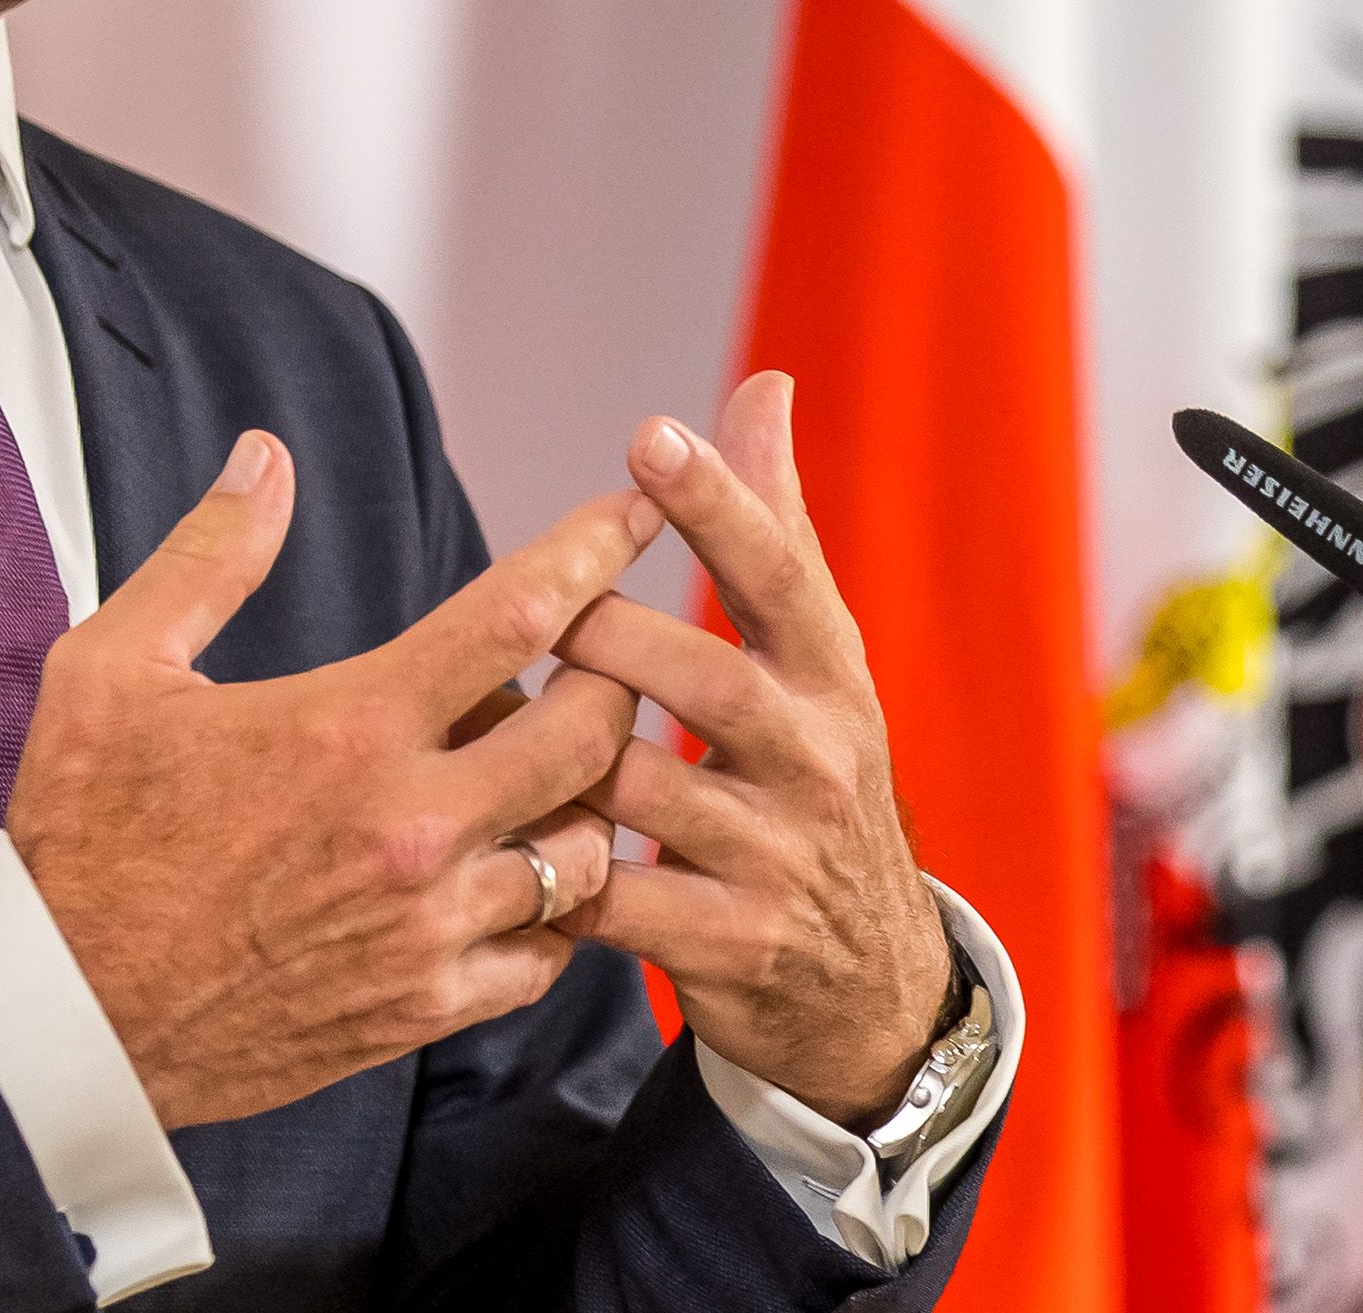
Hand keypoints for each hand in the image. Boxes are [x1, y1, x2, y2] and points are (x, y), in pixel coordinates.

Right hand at [6, 431, 651, 1130]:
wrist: (60, 1016)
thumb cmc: (81, 835)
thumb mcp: (113, 668)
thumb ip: (210, 556)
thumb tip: (265, 456)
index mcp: (349, 726)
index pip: (519, 615)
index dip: (593, 549)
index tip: (635, 513)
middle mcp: (410, 825)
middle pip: (592, 731)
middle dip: (613, 678)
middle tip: (594, 657)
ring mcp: (427, 926)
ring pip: (588, 849)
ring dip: (589, 798)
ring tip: (550, 770)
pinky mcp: (424, 1008)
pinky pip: (549, 954)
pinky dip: (555, 908)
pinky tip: (520, 872)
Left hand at [548, 373, 951, 1129]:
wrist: (871, 980)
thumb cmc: (811, 776)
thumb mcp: (814, 659)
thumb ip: (774, 524)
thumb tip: (763, 382)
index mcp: (831, 676)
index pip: (782, 574)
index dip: (718, 503)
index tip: (649, 434)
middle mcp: (818, 759)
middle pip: (703, 680)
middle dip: (606, 639)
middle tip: (530, 613)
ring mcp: (776, 856)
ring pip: (644, 787)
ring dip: (558, 752)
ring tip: (491, 725)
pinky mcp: (731, 944)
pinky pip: (617, 896)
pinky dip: (553, 866)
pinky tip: (504, 840)